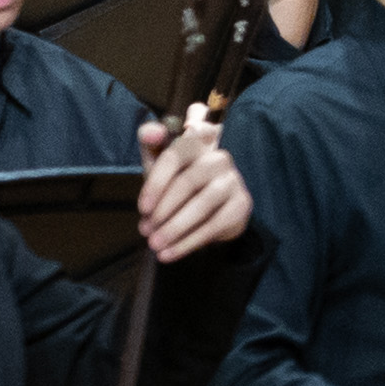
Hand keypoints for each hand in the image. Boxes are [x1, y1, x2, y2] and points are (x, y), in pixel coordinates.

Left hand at [128, 106, 248, 261]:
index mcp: (196, 143)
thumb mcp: (161, 163)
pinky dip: (189, 242)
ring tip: (155, 245)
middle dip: (163, 210)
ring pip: (203, 204)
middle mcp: (219, 158)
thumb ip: (151, 144)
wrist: (213, 208)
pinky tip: (170, 253)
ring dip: (175, 228)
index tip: (142, 209)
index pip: (176, 156)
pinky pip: (215, 225)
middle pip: (188, 182)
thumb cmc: (179, 180)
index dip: (157, 182)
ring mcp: (234, 180)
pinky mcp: (242, 205)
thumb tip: (150, 131)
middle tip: (146, 231)